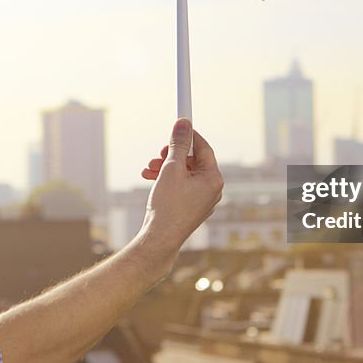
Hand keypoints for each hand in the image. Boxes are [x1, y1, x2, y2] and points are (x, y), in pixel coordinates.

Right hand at [135, 118, 223, 267]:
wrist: (160, 239)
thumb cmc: (168, 206)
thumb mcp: (171, 169)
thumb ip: (178, 144)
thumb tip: (184, 124)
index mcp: (213, 179)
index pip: (203, 148)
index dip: (189, 136)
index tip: (177, 126)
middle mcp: (212, 190)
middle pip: (193, 161)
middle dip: (172, 155)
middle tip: (158, 154)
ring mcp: (203, 200)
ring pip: (185, 174)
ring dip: (166, 167)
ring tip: (148, 168)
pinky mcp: (192, 208)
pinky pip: (182, 186)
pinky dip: (168, 180)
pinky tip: (151, 179)